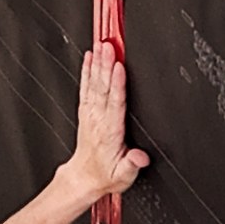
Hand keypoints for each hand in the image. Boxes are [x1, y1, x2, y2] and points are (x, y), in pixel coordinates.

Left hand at [65, 45, 148, 203]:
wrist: (84, 177)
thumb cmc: (105, 174)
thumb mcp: (123, 176)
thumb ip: (132, 165)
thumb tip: (140, 158)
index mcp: (110, 132)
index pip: (115, 103)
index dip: (117, 84)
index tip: (119, 67)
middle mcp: (98, 120)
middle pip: (103, 88)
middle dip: (106, 65)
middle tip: (109, 46)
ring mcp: (90, 114)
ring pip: (94, 84)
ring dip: (98, 63)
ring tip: (101, 45)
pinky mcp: (86, 111)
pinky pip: (85, 87)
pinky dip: (86, 70)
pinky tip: (89, 56)